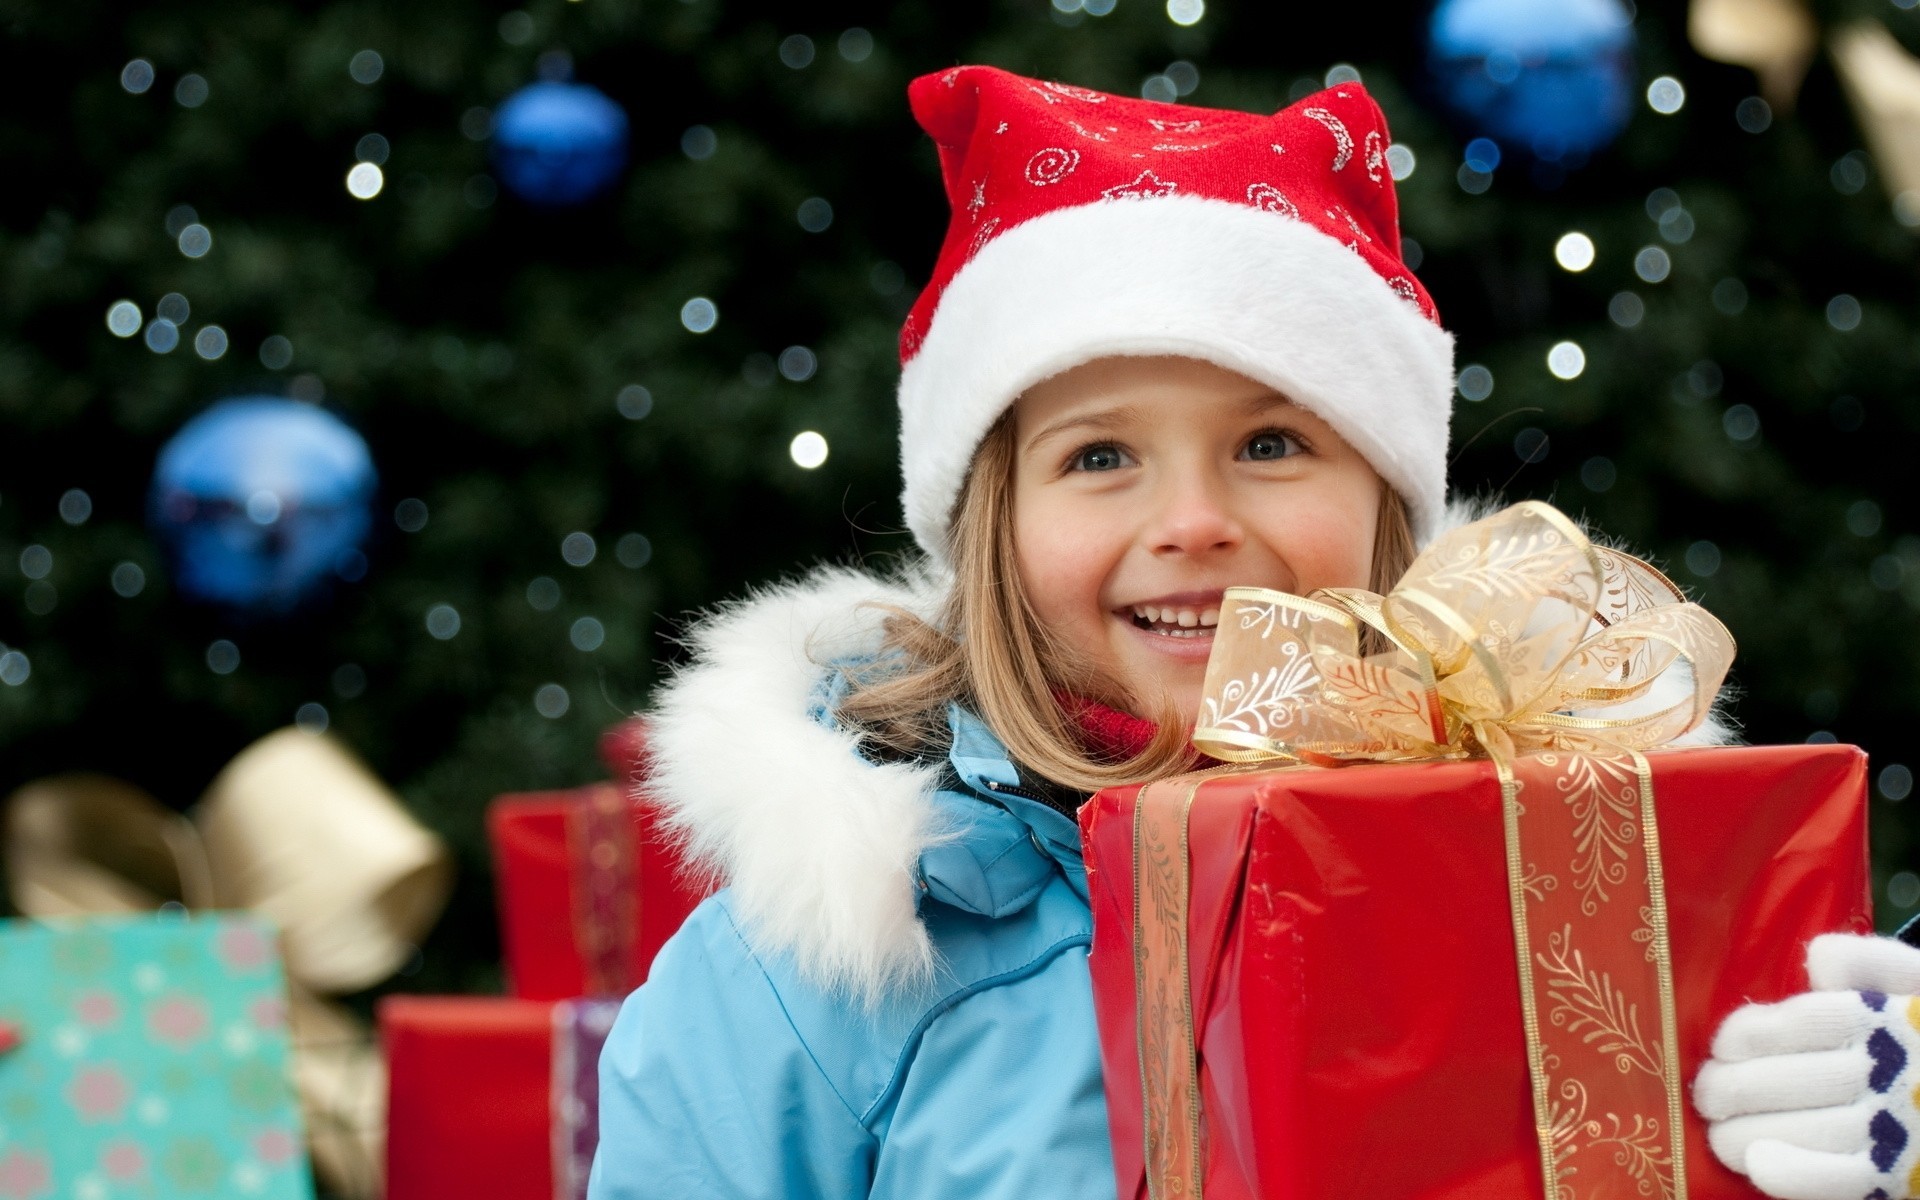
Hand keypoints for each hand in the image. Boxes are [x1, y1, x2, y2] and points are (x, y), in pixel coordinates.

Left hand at [1695, 934, 1919, 1199]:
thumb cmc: (1912, 1029)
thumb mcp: (1906, 983)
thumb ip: (1868, 963)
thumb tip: (1820, 956)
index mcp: (1888, 1018)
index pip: (1810, 1021)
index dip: (1756, 1033)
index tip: (1722, 1046)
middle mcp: (1894, 1072)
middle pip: (1802, 1079)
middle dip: (1740, 1088)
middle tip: (1706, 1093)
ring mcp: (1897, 1128)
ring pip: (1815, 1130)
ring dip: (1752, 1131)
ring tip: (1716, 1130)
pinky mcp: (1896, 1175)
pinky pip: (1846, 1179)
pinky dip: (1798, 1174)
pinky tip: (1757, 1164)